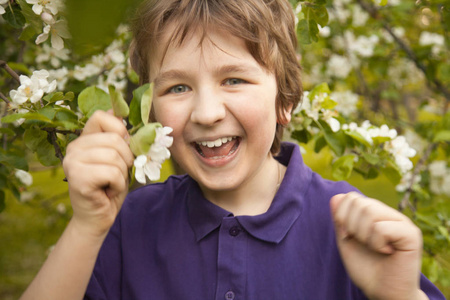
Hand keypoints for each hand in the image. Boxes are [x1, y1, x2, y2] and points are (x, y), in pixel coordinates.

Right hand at [63, 110, 133, 237]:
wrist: (99, 217)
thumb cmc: (111, 186)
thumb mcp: (120, 158)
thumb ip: (119, 137)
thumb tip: (119, 110)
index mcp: (83, 139)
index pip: (102, 116)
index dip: (120, 130)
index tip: (123, 149)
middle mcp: (74, 147)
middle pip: (116, 139)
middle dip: (127, 160)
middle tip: (116, 174)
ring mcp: (72, 162)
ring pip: (116, 157)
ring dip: (122, 175)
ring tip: (111, 184)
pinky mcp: (77, 177)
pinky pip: (112, 172)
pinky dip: (118, 185)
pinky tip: (107, 192)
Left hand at [330, 192, 426, 299]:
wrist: (382, 291)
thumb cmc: (365, 267)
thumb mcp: (346, 240)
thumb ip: (340, 219)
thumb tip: (336, 197)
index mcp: (374, 213)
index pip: (350, 197)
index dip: (341, 216)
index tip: (347, 236)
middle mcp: (389, 214)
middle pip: (358, 202)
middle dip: (350, 226)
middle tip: (361, 243)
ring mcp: (402, 222)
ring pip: (369, 211)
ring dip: (363, 235)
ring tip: (375, 247)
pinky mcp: (411, 234)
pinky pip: (381, 228)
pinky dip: (376, 243)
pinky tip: (387, 252)